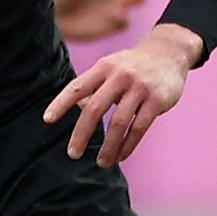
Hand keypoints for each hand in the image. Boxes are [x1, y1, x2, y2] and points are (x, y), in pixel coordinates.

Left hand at [43, 24, 201, 167]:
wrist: (169, 53)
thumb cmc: (131, 66)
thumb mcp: (110, 68)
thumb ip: (93, 87)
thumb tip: (77, 108)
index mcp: (103, 68)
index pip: (77, 87)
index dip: (61, 103)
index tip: (47, 120)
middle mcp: (119, 76)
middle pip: (95, 108)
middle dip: (82, 134)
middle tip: (72, 154)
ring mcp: (140, 87)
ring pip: (118, 122)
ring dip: (108, 146)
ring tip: (101, 163)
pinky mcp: (157, 100)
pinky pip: (139, 127)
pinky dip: (128, 144)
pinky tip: (120, 156)